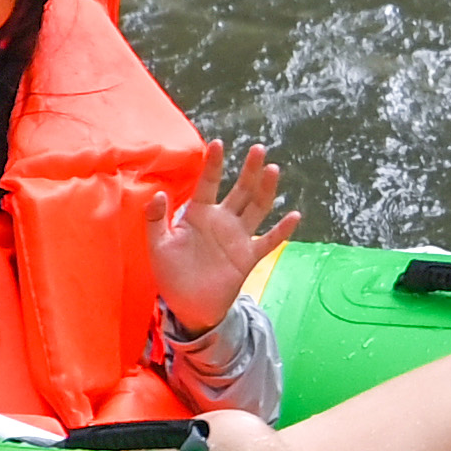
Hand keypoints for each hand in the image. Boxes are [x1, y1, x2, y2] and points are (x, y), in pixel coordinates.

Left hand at [147, 140, 302, 336]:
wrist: (189, 306)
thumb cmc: (171, 274)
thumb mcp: (158, 246)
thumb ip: (157, 220)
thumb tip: (159, 193)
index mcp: (198, 214)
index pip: (208, 183)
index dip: (214, 165)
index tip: (218, 143)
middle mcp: (222, 220)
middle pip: (240, 190)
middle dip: (249, 170)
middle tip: (258, 149)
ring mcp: (238, 237)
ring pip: (257, 208)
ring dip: (266, 190)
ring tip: (273, 170)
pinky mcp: (249, 256)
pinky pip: (268, 240)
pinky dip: (282, 230)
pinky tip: (294, 216)